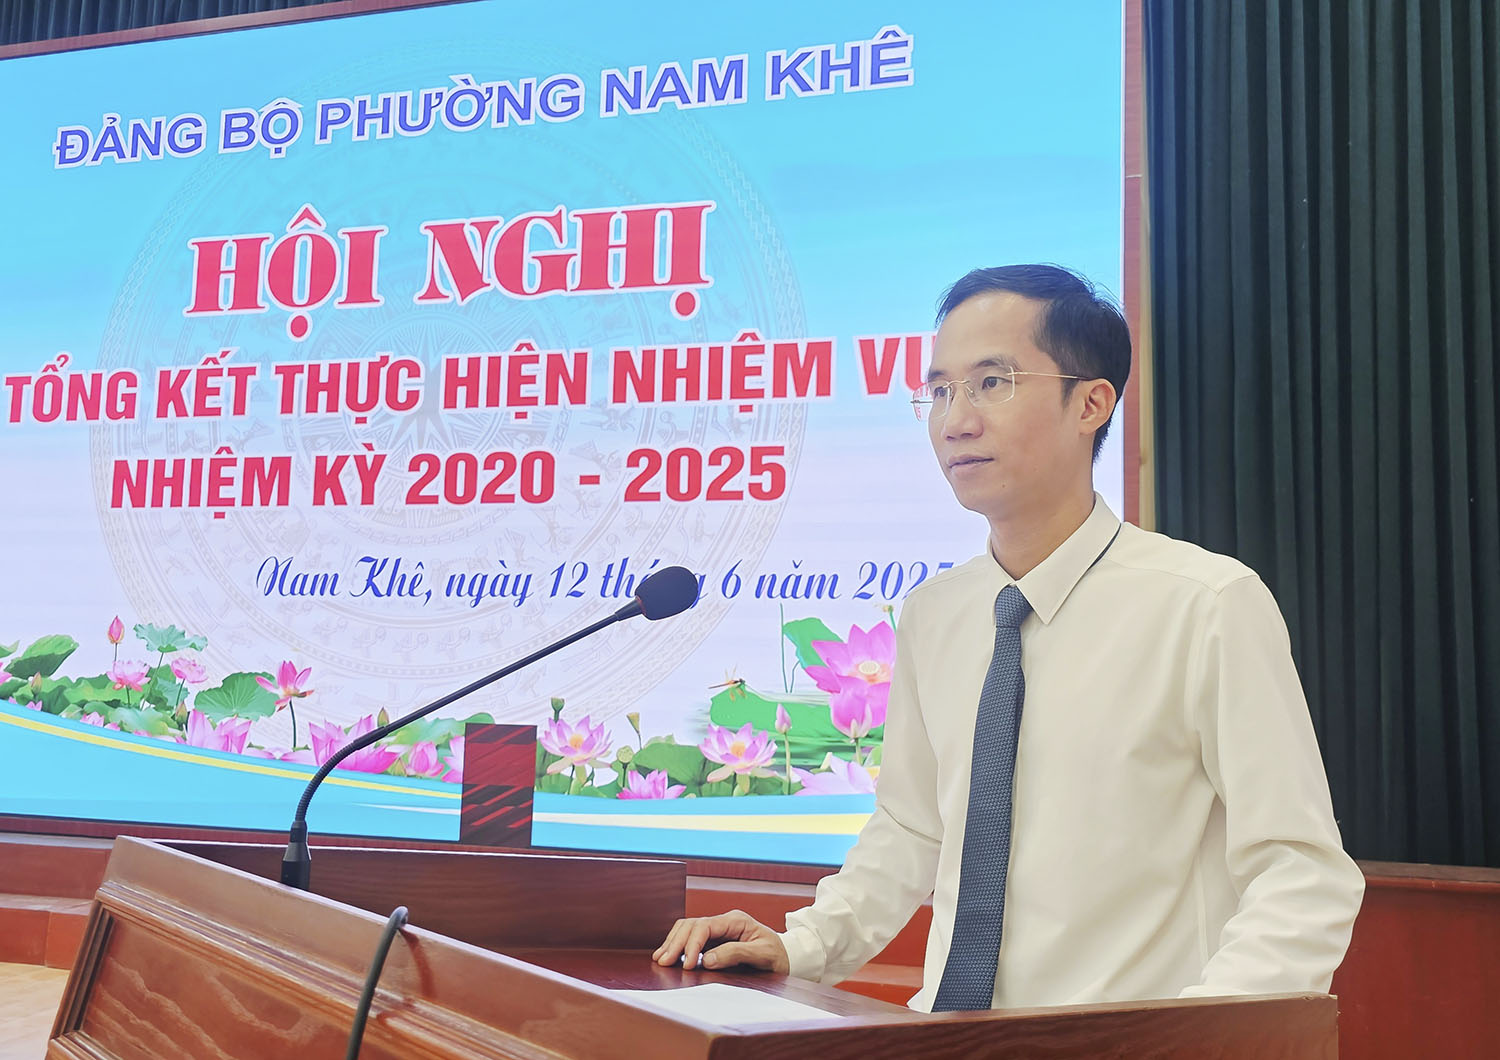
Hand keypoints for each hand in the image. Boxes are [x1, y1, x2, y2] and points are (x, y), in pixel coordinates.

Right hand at [652, 909, 790, 974]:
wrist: (787, 957)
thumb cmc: (777, 955)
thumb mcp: (762, 955)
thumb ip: (735, 954)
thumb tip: (706, 960)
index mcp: (735, 920)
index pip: (705, 926)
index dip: (692, 944)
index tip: (687, 964)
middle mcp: (724, 921)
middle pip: (692, 925)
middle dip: (676, 942)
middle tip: (663, 961)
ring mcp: (718, 930)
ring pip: (688, 929)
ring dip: (673, 942)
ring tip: (660, 958)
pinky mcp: (714, 940)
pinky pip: (691, 938)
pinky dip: (678, 945)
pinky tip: (668, 955)